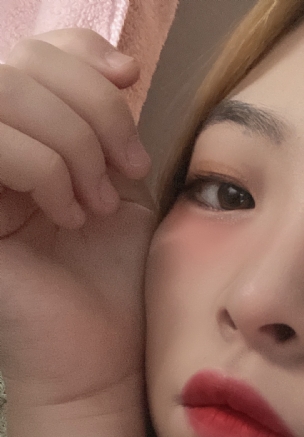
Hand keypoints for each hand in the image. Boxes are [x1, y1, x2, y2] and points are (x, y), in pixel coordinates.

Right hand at [0, 29, 156, 408]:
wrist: (101, 355)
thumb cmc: (115, 281)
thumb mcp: (124, 187)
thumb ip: (110, 126)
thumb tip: (116, 67)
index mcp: (31, 138)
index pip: (37, 54)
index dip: (81, 52)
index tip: (129, 80)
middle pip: (23, 65)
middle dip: (91, 109)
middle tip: (126, 170)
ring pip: (5, 95)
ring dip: (70, 144)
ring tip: (98, 202)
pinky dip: (42, 170)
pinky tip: (69, 216)